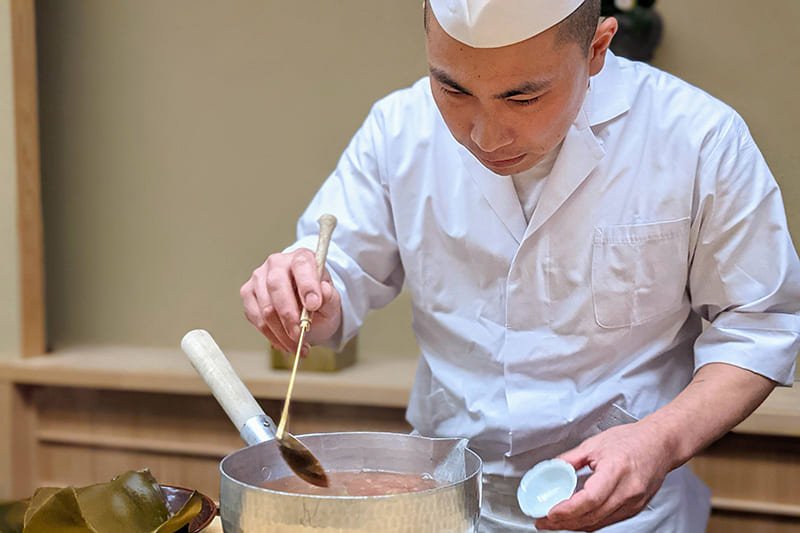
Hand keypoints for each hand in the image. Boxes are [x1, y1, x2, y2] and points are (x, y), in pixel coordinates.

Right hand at [240, 248, 342, 353]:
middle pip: (276, 286)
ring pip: (265, 307)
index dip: (307, 285)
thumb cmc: (318, 301)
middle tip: (300, 334)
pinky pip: (256, 318)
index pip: (301, 265)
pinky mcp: (248, 294)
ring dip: (282, 332)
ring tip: (297, 346)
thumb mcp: (331, 301)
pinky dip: (272, 336)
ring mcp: (259, 277)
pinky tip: (285, 344)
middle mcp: (277, 263)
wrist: (307, 309)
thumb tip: (323, 292)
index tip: (314, 305)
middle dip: (289, 315)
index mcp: (301, 258)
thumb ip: (329, 297)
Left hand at [535, 421, 672, 530]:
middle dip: (565, 522)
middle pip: (592, 516)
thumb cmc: (632, 440)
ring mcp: (633, 503)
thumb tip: (551, 469)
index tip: (549, 512)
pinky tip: (575, 518)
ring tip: (554, 522)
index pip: (590, 499)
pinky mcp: (635, 509)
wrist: (660, 444)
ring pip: (599, 523)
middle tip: (544, 521)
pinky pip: (608, 521)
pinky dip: (589, 522)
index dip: (568, 509)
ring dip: (575, 525)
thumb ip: (571, 459)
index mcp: (616, 470)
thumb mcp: (595, 443)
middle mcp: (628, 491)